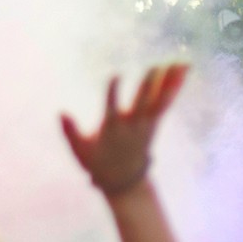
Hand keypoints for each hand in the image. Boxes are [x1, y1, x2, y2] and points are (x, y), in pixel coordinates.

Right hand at [61, 63, 188, 196]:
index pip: (112, 107)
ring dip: (169, 81)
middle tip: (155, 66)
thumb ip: (70, 131)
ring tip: (180, 62)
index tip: (115, 75)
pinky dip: (174, 87)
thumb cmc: (97, 162)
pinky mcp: (154, 123)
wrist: (123, 179)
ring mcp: (146, 124)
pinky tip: (182, 72)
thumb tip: (60, 113)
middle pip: (142, 102)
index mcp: (112, 129)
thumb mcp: (79, 150)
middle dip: (148, 85)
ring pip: (160, 100)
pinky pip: (166, 102)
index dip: (113, 91)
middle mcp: (132, 125)